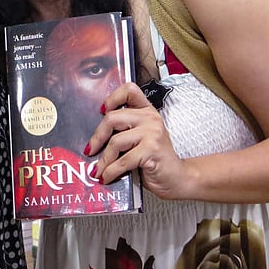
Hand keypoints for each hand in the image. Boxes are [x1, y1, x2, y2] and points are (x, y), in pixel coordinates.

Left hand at [85, 83, 188, 199]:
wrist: (178, 178)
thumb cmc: (155, 159)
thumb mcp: (140, 139)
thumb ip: (124, 130)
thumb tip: (95, 138)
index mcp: (146, 112)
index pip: (129, 90)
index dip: (112, 97)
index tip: (102, 110)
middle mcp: (150, 118)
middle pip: (112, 118)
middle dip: (97, 137)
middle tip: (90, 149)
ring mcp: (152, 133)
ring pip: (115, 141)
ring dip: (104, 160)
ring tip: (99, 169)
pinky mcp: (151, 150)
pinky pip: (123, 160)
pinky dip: (111, 171)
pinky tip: (107, 177)